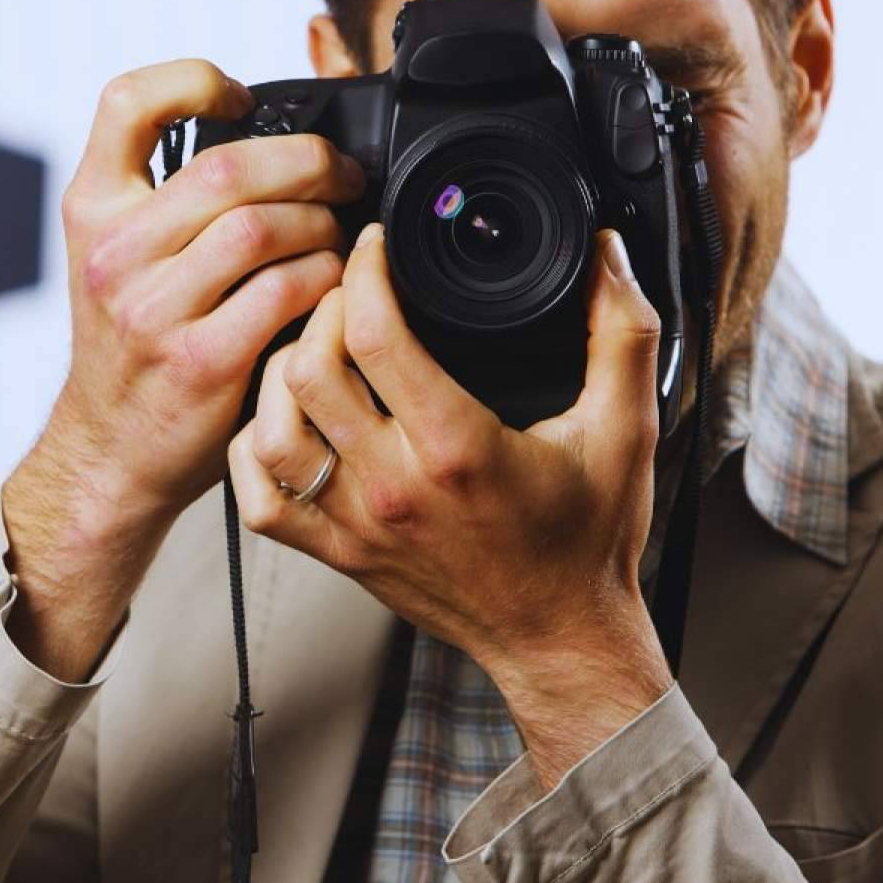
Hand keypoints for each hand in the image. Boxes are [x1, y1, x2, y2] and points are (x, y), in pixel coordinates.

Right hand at [3, 60, 364, 678]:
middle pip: (226, 166)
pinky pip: (286, 291)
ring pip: (262, 226)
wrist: (110, 452)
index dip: (193, 80)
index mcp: (91, 210)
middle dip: (305, 160)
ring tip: (336, 234)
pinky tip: (331, 284)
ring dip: (320, 222)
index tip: (239, 98)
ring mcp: (153, 310)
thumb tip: (267, 136)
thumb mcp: (119, 258)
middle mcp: (113, 254)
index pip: (125, 103)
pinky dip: (325, 278)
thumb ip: (169, 200)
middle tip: (341, 173)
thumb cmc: (132, 348)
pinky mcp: (202, 361)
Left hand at [227, 223, 671, 786]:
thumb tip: (608, 254)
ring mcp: (355, 525)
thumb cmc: (587, 540)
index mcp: (457, 449)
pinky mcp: (335, 553)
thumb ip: (622, 332)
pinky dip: (256, 446)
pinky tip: (289, 417)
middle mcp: (394, 488)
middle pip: (308, 370)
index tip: (375, 245)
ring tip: (316, 344)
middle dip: (321, 308)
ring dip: (281, 372)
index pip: (377, 336)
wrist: (559, 637)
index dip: (366, 271)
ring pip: (270, 428)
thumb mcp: (626, 428)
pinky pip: (259, 496)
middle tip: (346, 286)